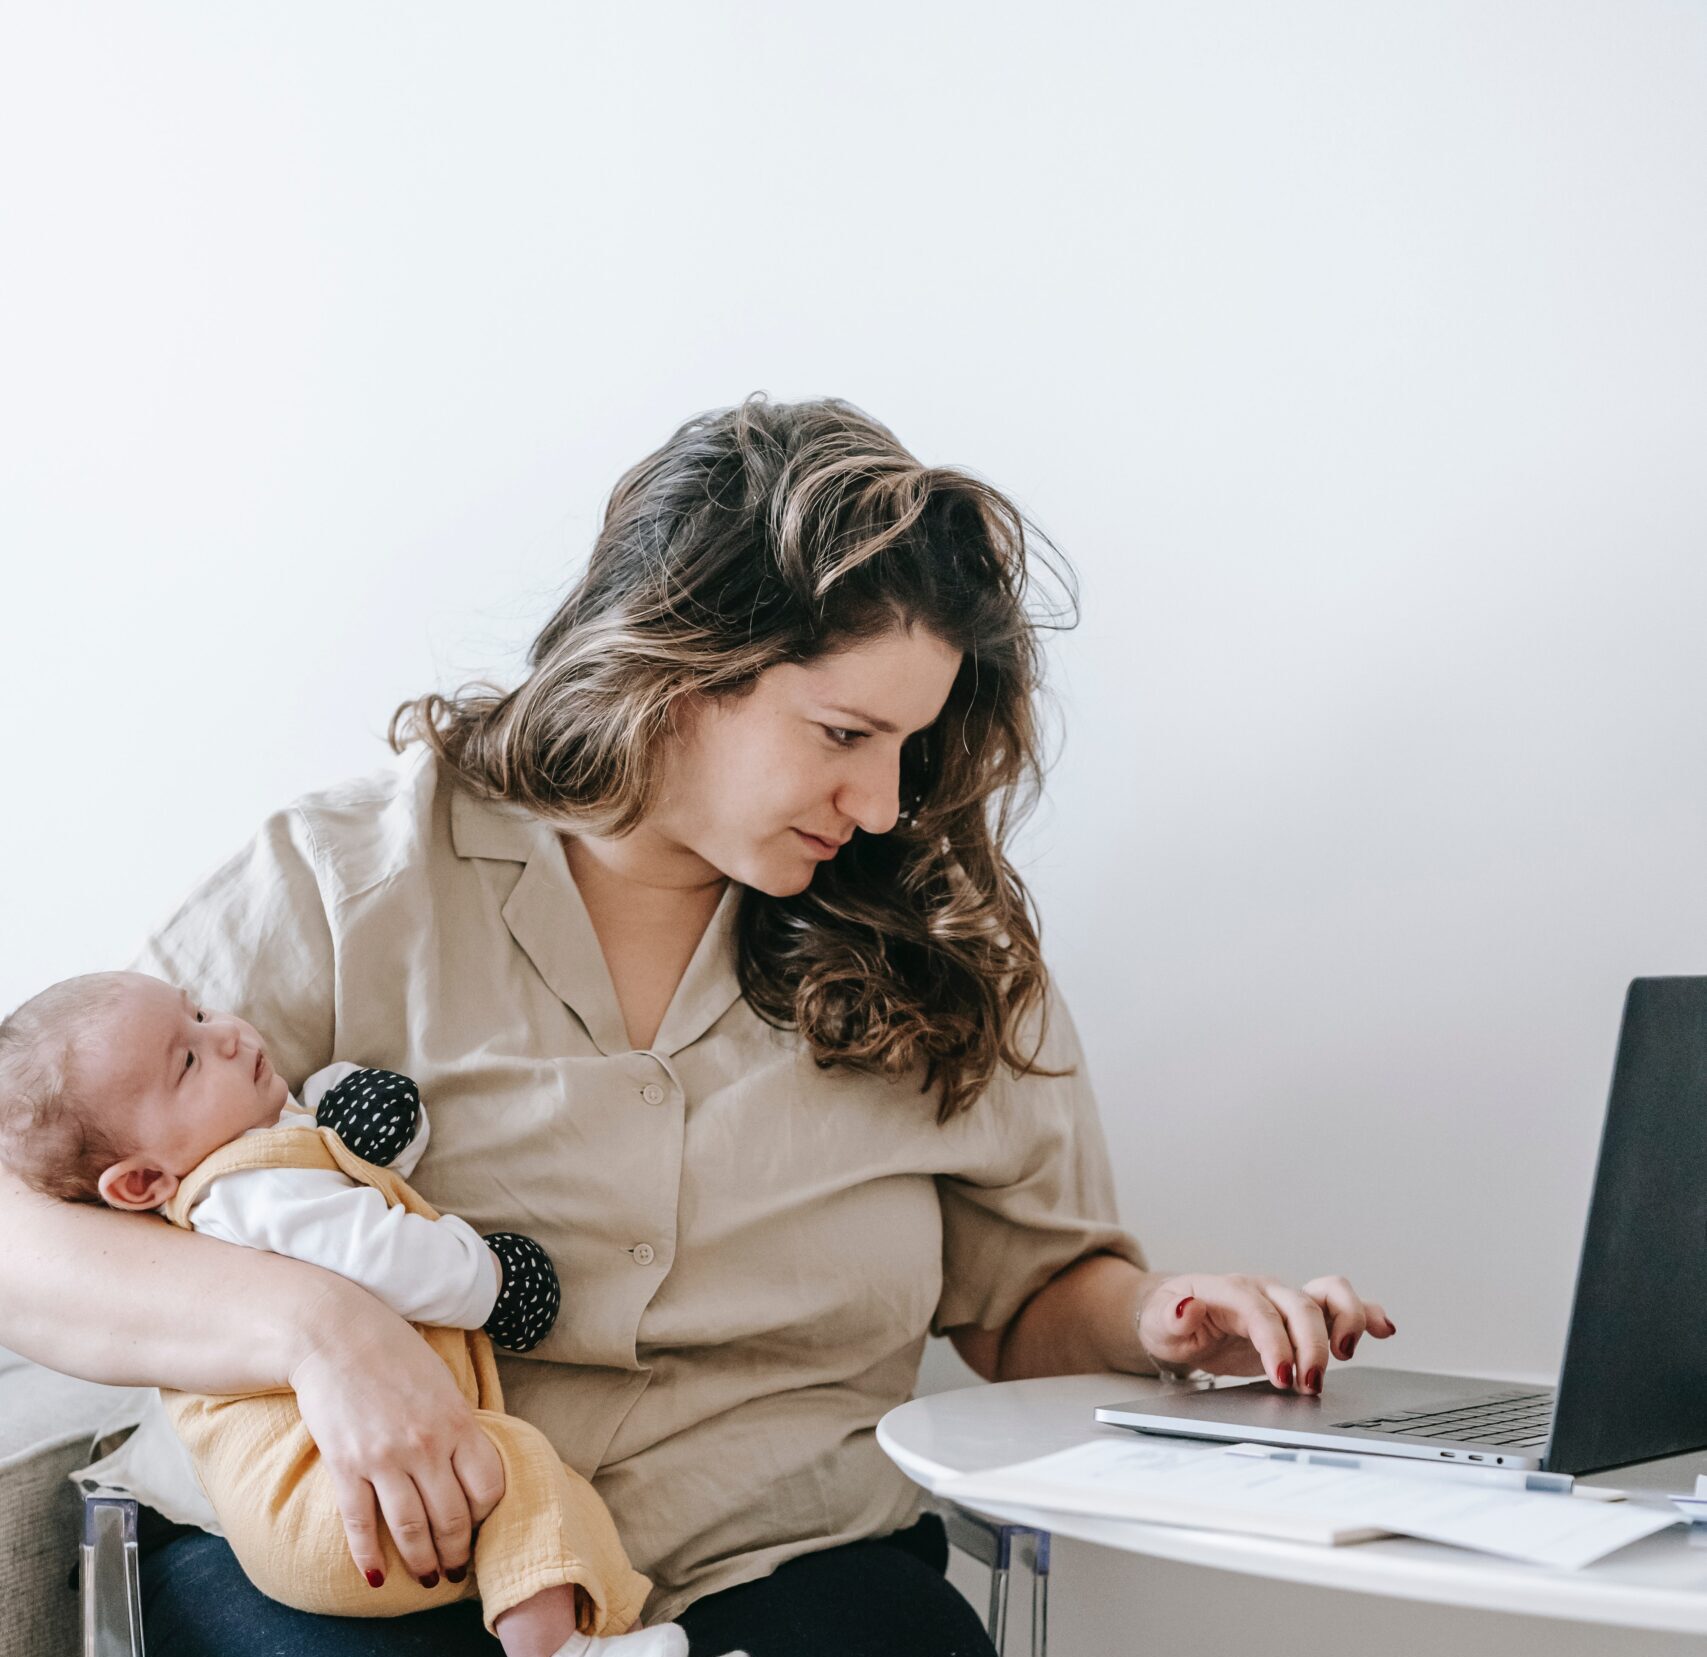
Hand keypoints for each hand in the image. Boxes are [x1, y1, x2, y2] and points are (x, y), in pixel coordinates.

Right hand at [289, 1285, 505, 1587]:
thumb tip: (472, 1464)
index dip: (487, 1516)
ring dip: (421, 1562)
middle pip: (452, 1518)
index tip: (480, 1526)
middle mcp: (426, 1444)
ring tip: (427, 1578)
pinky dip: (368, 1556)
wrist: (335, 1334)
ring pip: (410, 1529)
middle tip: (455, 1570)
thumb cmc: (393, 1353)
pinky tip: (375, 1577)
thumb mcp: (441, 1383)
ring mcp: (385, 1457)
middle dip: (456, 1552)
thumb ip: (457, 1424)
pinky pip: (360, 1523)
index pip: (488, 1487)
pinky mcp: (346, 1465)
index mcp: (457, 1421)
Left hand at [1137, 1273, 1395, 1392]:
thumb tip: (1186, 1306)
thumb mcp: (1160, 1323)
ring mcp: (1286, 1300)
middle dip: (1312, 1345)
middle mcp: (1264, 1290)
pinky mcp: (1302, 1316)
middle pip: (1300, 1305)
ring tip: (1346, 1355)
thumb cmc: (1172, 1319)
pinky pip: (1340, 1305)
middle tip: (1310, 1385)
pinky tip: (1385, 1329)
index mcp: (1230, 1291)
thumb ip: (1172, 1316)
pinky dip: (1366, 1314)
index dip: (1275, 1342)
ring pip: (1329, 1292)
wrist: (1178, 1316)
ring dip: (1347, 1321)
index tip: (1283, 1376)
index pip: (1260, 1311)